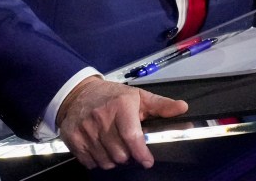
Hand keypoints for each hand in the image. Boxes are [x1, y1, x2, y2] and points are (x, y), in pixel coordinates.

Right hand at [56, 75, 188, 169]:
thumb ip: (161, 105)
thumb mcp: (138, 96)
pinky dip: (97, 160)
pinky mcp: (73, 138)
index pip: (132, 137)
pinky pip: (90, 163)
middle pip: (120, 154)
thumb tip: (183, 108)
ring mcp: (85, 129)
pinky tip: (100, 148)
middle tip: (127, 146)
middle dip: (128, 155)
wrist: (79, 92)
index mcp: (121, 105)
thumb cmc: (112, 96)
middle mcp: (101, 117)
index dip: (141, 153)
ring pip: (106, 161)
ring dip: (113, 159)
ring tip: (114, 145)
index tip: (147, 161)